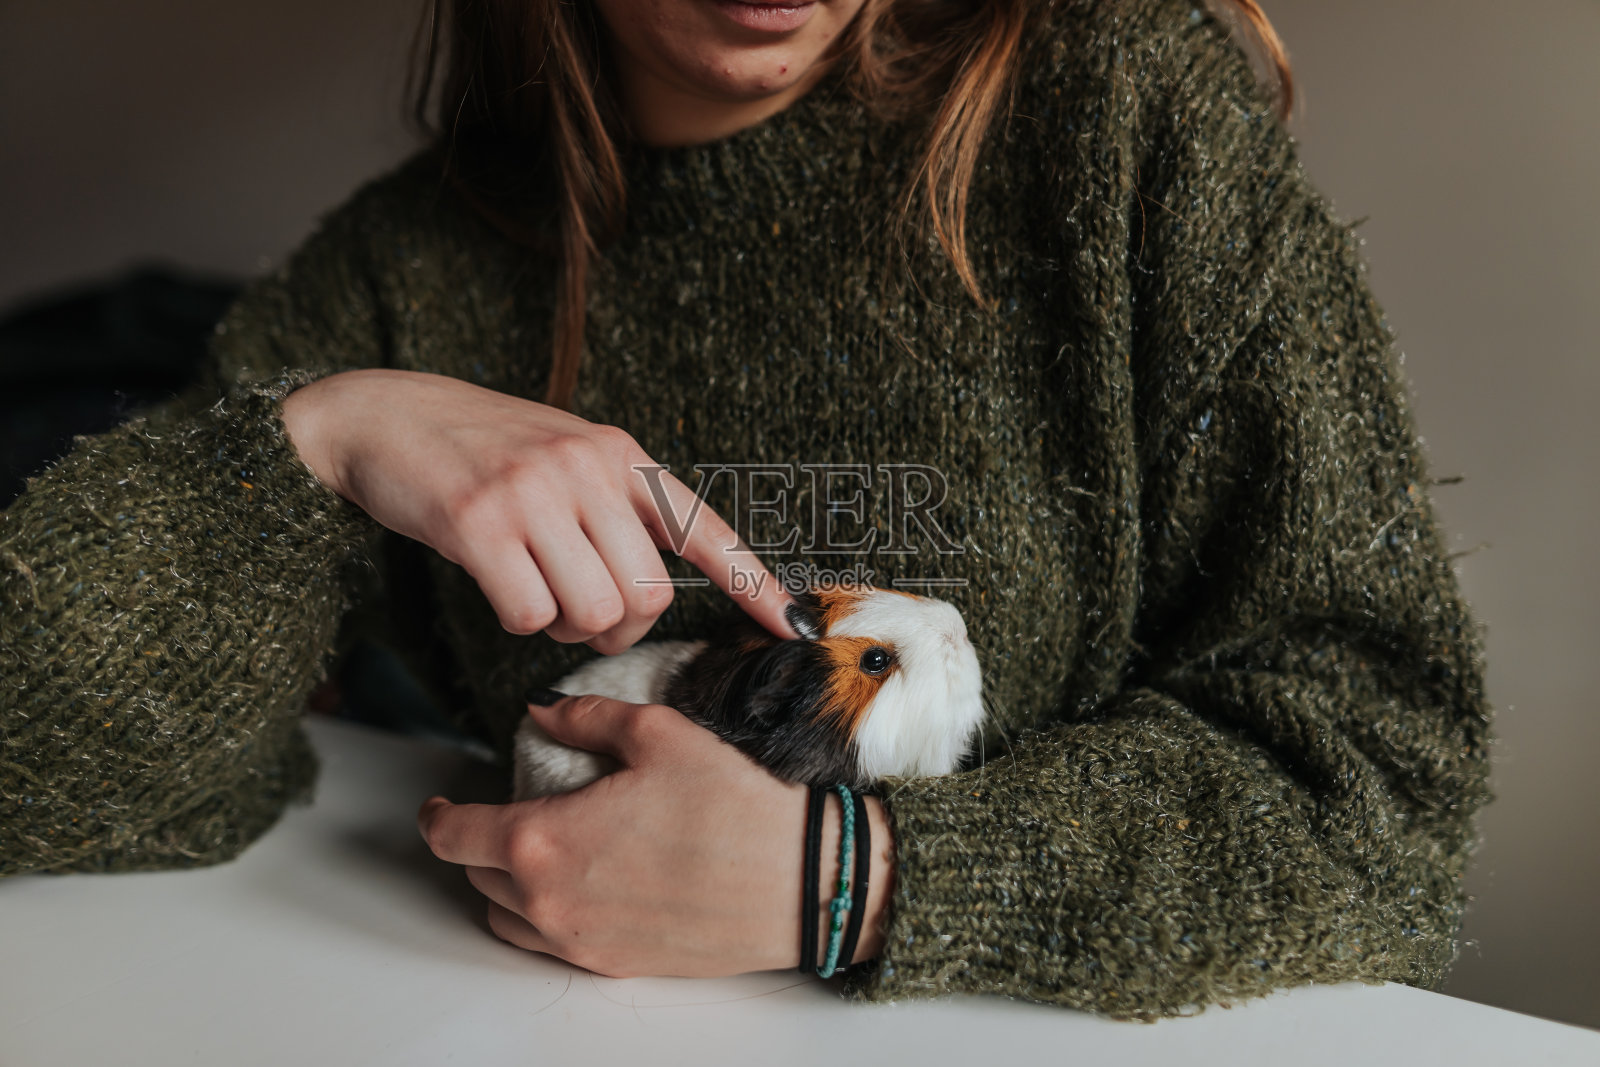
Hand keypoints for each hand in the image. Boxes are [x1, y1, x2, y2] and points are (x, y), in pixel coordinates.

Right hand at [281, 368, 792, 650]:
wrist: (381, 415)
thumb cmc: (479, 449)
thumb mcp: (564, 456)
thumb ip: (614, 507)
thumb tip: (651, 590)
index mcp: (619, 453)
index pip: (703, 526)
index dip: (754, 582)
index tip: (793, 625)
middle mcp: (587, 466)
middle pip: (647, 595)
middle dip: (618, 625)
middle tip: (579, 609)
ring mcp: (535, 491)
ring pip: (594, 612)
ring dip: (566, 627)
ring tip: (535, 588)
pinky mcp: (481, 521)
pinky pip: (531, 616)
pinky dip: (518, 620)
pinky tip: (498, 583)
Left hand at [417, 694, 894, 977]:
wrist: (802, 883)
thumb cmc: (736, 807)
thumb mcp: (658, 734)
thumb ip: (585, 718)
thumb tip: (544, 711)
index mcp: (544, 842)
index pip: (453, 835)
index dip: (438, 815)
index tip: (441, 803)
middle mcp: (551, 904)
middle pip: (477, 878)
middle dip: (477, 844)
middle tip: (501, 814)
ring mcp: (582, 942)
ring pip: (508, 920)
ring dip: (507, 885)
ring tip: (537, 851)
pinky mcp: (616, 965)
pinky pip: (553, 944)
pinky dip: (547, 914)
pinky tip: (585, 882)